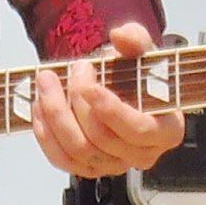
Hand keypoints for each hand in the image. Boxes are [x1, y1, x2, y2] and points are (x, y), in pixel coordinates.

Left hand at [31, 21, 184, 178]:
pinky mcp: (88, 168)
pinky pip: (61, 159)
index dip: (111, 110)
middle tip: (73, 67)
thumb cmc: (139, 75)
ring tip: (47, 81)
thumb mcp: (144, 52)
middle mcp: (142, 155)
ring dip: (56, 114)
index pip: (137, 129)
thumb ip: (137, 40)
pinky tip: (39, 106)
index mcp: (166, 131)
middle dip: (78, 101)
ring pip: (78, 150)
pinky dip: (45, 134)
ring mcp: (114, 165)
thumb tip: (120, 36)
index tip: (90, 86)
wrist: (123, 88)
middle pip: (102, 138)